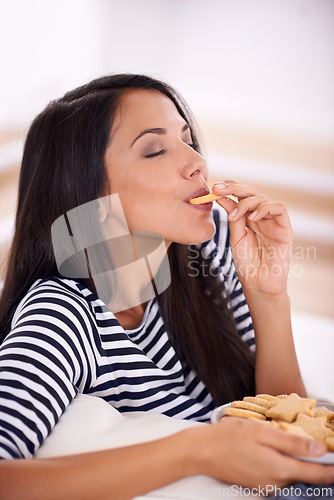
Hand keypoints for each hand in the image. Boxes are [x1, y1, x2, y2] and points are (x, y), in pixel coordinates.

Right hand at [193, 417, 333, 489]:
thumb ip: (292, 442)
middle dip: (318, 465)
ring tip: (303, 448)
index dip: (333, 469)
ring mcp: (266, 487)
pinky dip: (286, 467)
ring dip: (301, 465)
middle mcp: (276, 483)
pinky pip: (280, 478)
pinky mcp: (258, 486)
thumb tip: (320, 449)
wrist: (201, 452)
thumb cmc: (229, 437)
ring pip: (293, 477)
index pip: (318, 475)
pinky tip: (280, 453)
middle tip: (323, 449)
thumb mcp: (262, 432)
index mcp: (280, 469)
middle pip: (307, 477)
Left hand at [212, 181, 292, 295]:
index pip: (240, 195)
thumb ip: (232, 217)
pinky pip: (279, 208)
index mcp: (248, 218)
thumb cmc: (247, 263)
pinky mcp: (284, 228)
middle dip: (234, 188)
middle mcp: (261, 216)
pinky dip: (265, 208)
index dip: (229, 188)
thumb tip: (221, 197)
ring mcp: (273, 221)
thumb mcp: (235, 237)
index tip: (213, 188)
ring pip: (262, 198)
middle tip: (218, 189)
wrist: (258, 284)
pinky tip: (252, 218)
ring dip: (246, 202)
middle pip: (250, 192)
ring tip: (234, 217)